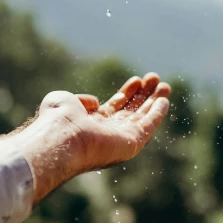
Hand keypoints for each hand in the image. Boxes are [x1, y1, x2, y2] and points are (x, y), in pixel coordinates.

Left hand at [9, 73, 170, 203]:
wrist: (61, 136)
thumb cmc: (58, 120)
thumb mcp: (64, 100)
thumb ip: (80, 99)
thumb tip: (95, 102)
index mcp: (93, 124)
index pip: (115, 107)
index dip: (127, 93)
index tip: (137, 79)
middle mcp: (108, 133)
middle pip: (132, 111)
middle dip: (144, 95)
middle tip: (155, 78)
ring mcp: (120, 139)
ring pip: (143, 118)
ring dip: (154, 101)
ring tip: (164, 85)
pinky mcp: (130, 143)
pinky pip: (148, 127)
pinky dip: (157, 114)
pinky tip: (164, 100)